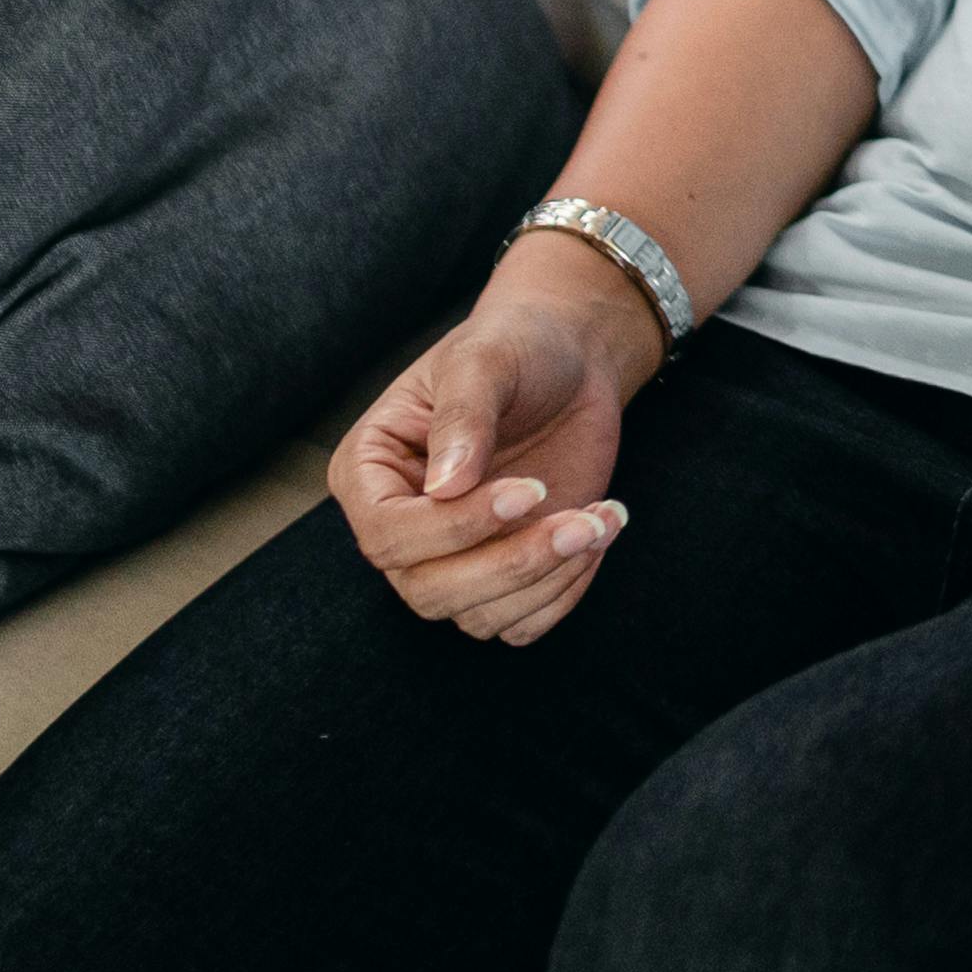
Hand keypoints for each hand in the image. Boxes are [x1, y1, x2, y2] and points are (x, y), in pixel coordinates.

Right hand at [334, 257, 647, 642]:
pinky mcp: (502, 575)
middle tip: (582, 519)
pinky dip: (564, 593)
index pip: (388, 536)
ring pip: (478, 618)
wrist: (570, 358)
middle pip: (431, 591)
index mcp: (370, 473)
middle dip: (513, 564)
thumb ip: (462, 417)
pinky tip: (599, 534)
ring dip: (549, 578)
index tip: (530, 490)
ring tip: (602, 519)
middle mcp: (400, 528)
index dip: (456, 528)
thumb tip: (445, 489)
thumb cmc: (514, 347)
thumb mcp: (484, 360)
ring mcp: (451, 558)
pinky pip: (520, 624)